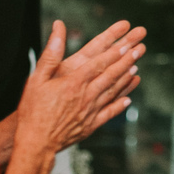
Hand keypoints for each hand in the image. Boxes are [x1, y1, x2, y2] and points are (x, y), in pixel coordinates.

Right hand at [15, 20, 144, 154]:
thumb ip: (51, 53)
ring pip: (113, 91)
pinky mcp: (91, 126)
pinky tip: (128, 100)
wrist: (34, 145)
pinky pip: (109, 113)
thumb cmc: (32, 111)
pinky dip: (120, 105)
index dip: (115, 53)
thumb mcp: (36, 79)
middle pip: (111, 75)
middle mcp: (86, 96)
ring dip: (126, 79)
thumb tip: (58, 28)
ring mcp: (91, 111)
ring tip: (137, 67)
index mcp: (74, 83)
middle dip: (127, 60)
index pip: (99, 64)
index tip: (127, 43)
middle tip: (141, 49)